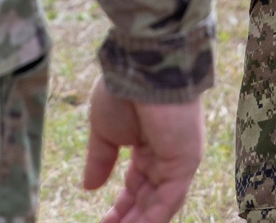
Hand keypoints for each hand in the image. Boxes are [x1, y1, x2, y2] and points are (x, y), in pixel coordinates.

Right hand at [83, 77, 204, 222]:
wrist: (142, 68)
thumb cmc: (122, 90)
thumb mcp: (104, 130)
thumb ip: (100, 160)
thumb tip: (89, 187)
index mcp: (147, 144)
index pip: (137, 186)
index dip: (121, 209)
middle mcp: (166, 155)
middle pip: (148, 200)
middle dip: (129, 220)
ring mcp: (178, 159)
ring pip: (159, 205)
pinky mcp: (186, 162)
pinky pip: (168, 201)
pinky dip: (151, 219)